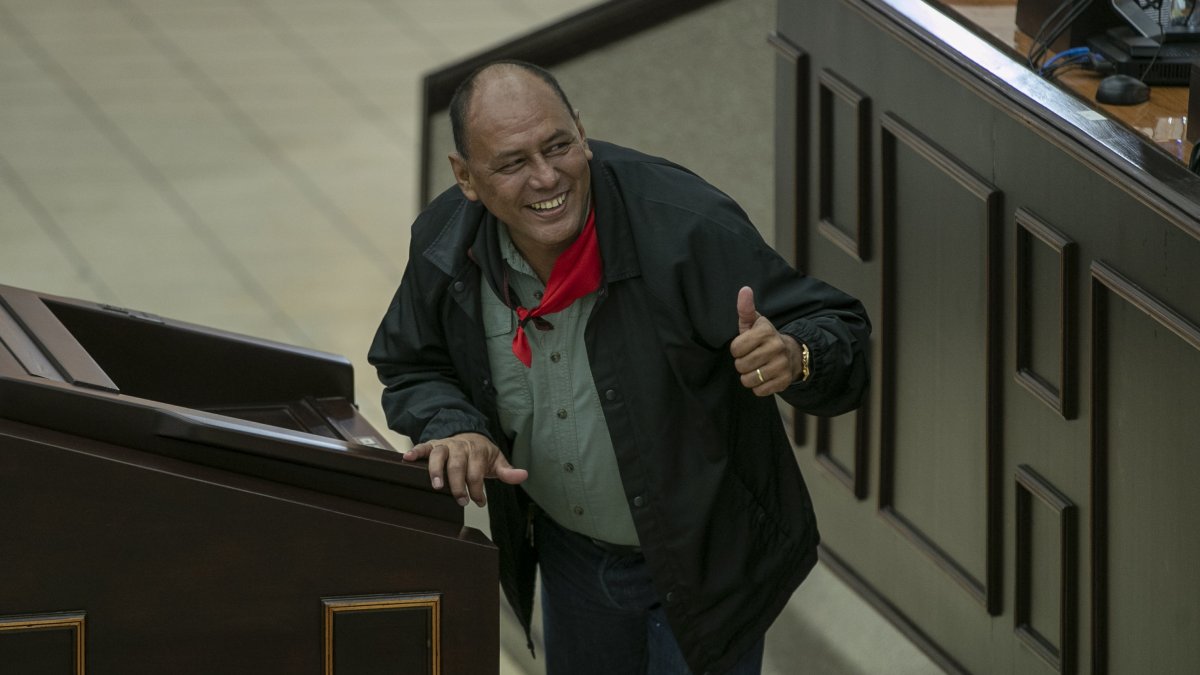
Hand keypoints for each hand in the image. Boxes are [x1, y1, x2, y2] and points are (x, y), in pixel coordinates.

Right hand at [403, 432, 527, 506]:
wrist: (470, 436)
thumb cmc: (482, 454)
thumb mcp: (497, 461)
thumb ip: (507, 471)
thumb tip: (523, 475)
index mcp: (478, 451)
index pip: (477, 472)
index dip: (478, 489)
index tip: (479, 502)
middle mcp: (460, 447)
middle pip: (458, 466)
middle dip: (459, 485)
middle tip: (461, 501)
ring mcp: (445, 446)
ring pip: (439, 456)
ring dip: (437, 471)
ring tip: (437, 486)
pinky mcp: (433, 445)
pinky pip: (423, 447)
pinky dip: (415, 451)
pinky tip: (407, 459)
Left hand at [730, 286, 805, 396]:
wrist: (792, 353)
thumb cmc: (765, 338)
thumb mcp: (754, 323)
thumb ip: (745, 309)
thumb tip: (744, 289)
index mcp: (766, 331)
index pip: (736, 348)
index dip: (737, 349)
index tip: (746, 346)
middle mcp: (776, 347)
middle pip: (741, 365)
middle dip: (742, 364)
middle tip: (751, 358)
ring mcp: (782, 365)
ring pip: (748, 380)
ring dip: (748, 377)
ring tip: (757, 368)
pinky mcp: (785, 381)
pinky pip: (759, 391)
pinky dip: (758, 386)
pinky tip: (764, 377)